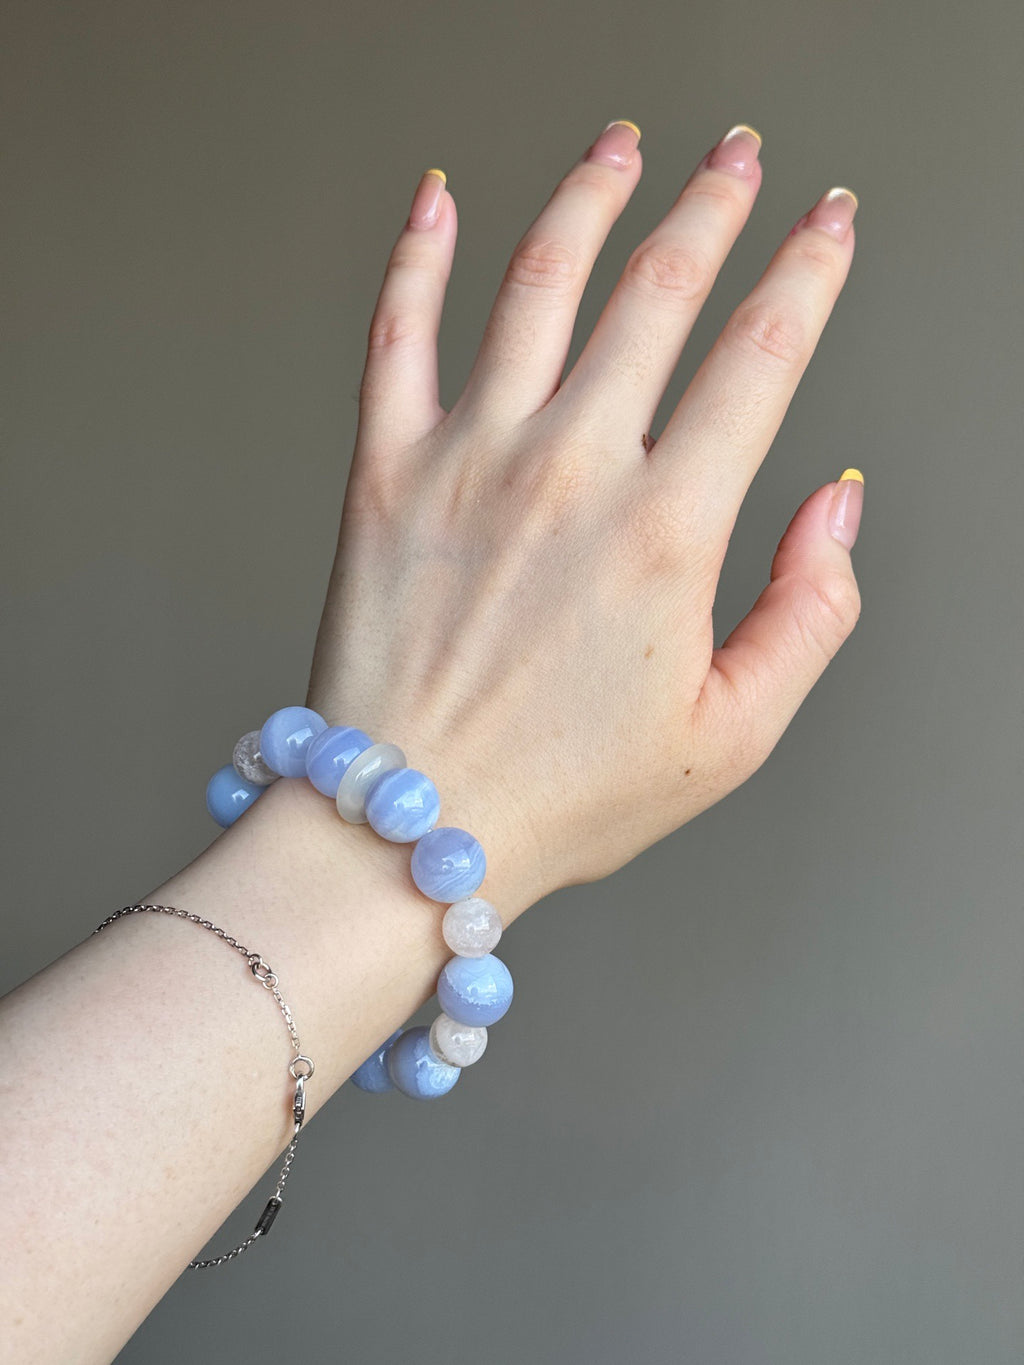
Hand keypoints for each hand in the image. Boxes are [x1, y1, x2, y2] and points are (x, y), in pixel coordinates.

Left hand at [305, 121, 862, 915]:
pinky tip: (441, 200)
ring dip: (592, 196)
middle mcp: (569, 470)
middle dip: (713, 207)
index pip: (760, 357)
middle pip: (658, 291)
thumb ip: (807, 616)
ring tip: (625, 146)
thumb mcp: (731, 737)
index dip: (807, 273)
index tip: (828, 225)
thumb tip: (835, 509)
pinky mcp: (385, 474)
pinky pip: (396, 333)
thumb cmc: (563, 795)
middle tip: (738, 159)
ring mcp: (469, 460)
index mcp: (663, 530)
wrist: (406, 826)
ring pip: (539, 282)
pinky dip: (418, 256)